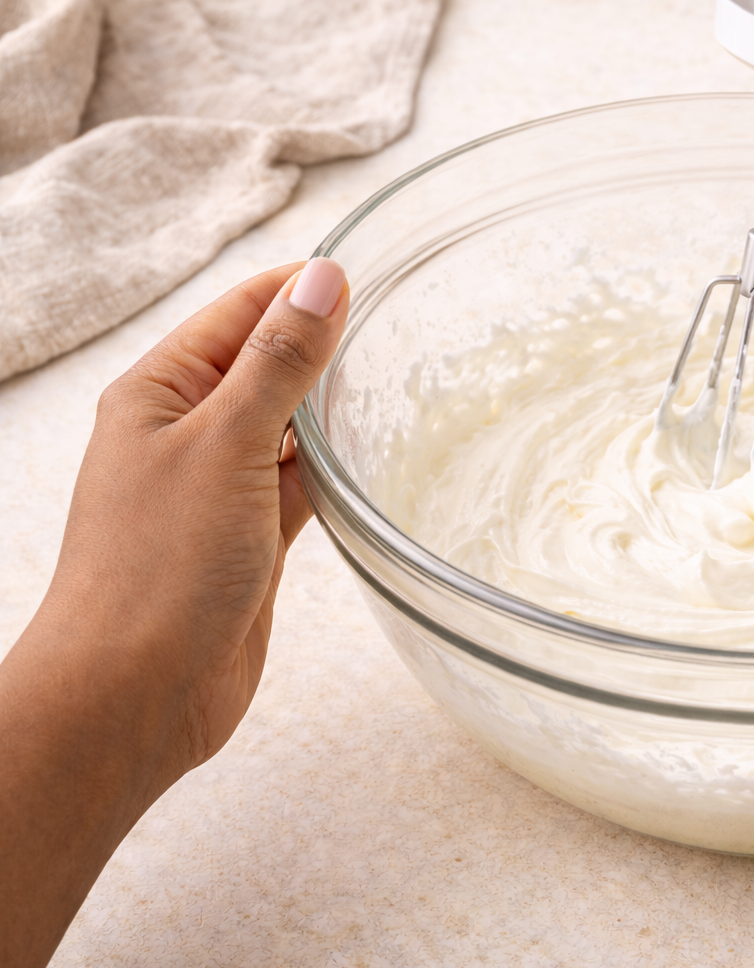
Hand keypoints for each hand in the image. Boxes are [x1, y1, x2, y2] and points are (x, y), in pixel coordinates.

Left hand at [0, 259, 348, 967]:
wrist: (135, 693)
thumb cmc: (158, 571)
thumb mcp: (225, 446)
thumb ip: (279, 364)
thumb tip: (322, 281)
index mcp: (159, 393)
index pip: (238, 312)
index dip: (300, 289)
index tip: (370, 273)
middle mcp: (186, 433)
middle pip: (265, 364)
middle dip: (325, 343)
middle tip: (403, 321)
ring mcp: (220, 488)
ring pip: (288, 425)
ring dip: (334, 406)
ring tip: (404, 379)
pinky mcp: (252, 539)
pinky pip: (302, 484)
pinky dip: (336, 467)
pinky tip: (374, 456)